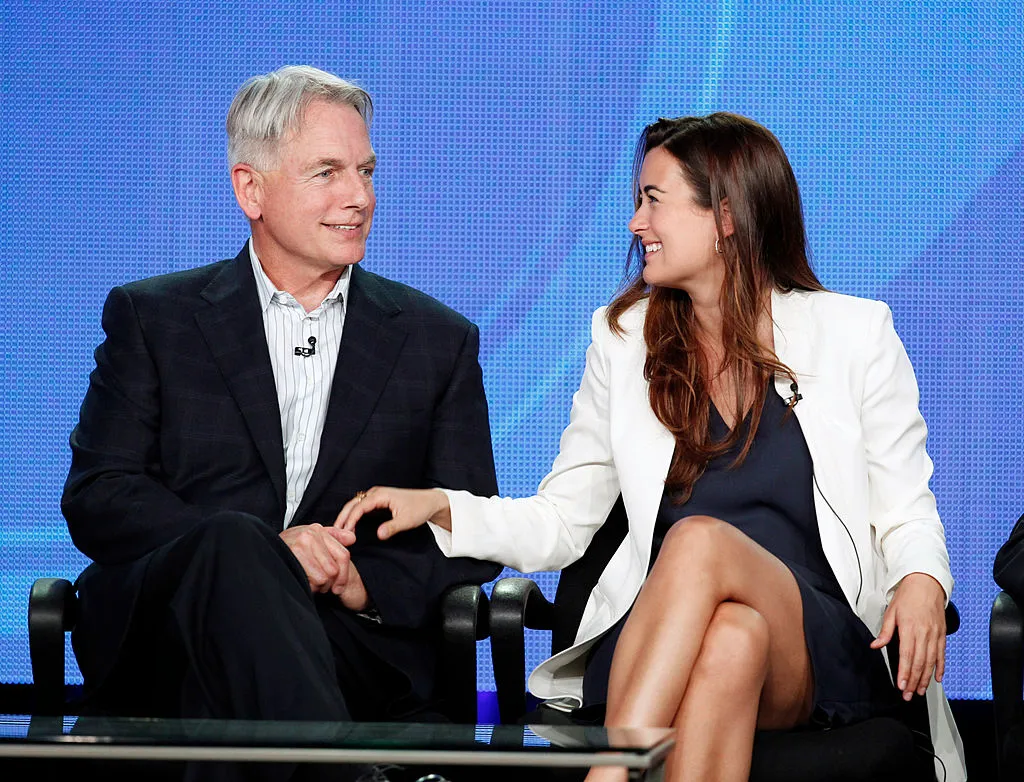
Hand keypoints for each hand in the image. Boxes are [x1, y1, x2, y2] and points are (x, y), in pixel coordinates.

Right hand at [278, 523, 368, 609]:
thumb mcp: (314, 536)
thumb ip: (335, 536)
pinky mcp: (291, 556)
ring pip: (323, 577)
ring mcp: (300, 545)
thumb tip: (352, 539)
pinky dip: (308, 587)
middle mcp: (311, 535)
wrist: (264, 546)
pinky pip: (311, 581)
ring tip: (308, 581)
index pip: (343, 556)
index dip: (344, 575)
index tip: (339, 587)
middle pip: (333, 570)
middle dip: (328, 583)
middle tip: (319, 584)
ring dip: (317, 586)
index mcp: (319, 530)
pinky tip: (302, 581)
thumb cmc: (291, 544)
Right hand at [334, 486, 451, 538]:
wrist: (430, 502)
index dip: (350, 519)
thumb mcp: (407, 520)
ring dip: (346, 515)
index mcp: (381, 495)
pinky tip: (349, 524)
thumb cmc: (420, 508)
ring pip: (355, 504)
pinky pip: (361, 506)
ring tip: (338, 529)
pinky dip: (353, 514)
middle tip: (334, 531)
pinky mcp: (378, 499)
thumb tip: (379, 534)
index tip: (344, 532)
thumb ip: (392, 527)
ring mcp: (377, 495)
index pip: (359, 507)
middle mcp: (376, 493)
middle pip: (353, 503)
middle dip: (342, 517)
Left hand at [870, 572, 946, 700]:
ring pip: (931, 662)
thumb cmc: (907, 597)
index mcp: (910, 628)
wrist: (926, 584)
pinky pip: (942, 654)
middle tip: (909, 695)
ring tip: (920, 691)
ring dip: (925, 678)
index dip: (904, 673)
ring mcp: (935, 635)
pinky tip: (937, 678)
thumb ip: (885, 631)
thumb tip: (875, 645)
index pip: (907, 655)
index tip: (901, 685)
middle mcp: (924, 634)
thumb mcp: (891, 612)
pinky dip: (940, 668)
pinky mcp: (942, 635)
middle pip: (919, 662)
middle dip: (914, 681)